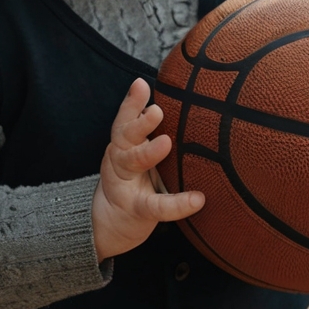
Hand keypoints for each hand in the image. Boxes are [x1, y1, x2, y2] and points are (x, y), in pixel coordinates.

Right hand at [92, 78, 204, 261]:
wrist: (111, 224)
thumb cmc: (134, 180)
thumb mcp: (137, 152)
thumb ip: (149, 132)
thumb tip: (177, 102)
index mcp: (123, 143)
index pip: (125, 118)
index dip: (132, 102)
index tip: (141, 84)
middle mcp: (120, 159)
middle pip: (124, 135)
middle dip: (139, 122)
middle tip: (156, 111)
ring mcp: (125, 183)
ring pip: (131, 163)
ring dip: (147, 152)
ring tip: (165, 142)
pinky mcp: (136, 209)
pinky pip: (156, 206)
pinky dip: (176, 203)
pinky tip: (197, 200)